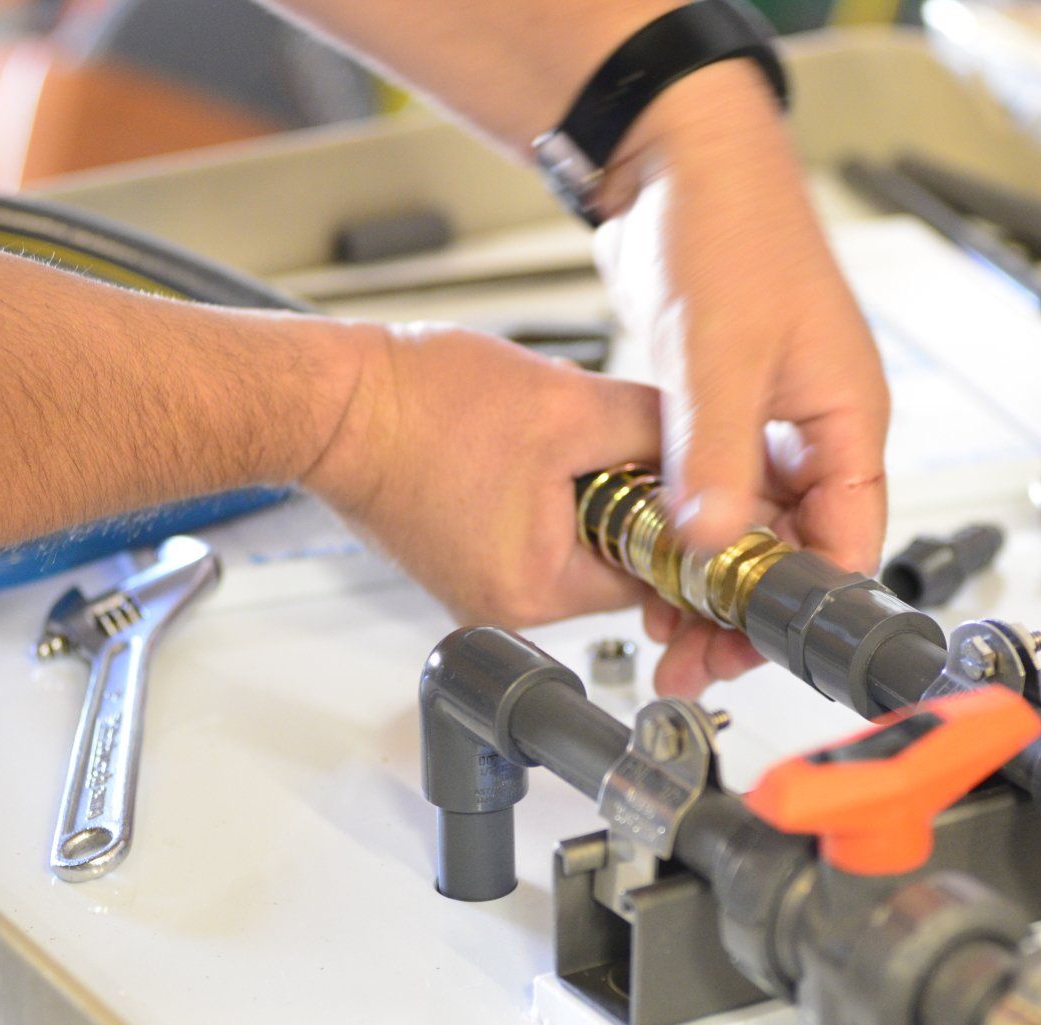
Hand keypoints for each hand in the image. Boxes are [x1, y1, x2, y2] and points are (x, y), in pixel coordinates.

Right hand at [304, 324, 662, 626]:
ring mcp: (479, 587)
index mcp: (536, 591)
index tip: (687, 481)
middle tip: (615, 441)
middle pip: (614, 560)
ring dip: (585, 491)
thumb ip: (656, 429)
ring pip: (576, 542)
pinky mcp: (462, 560)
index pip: (651, 571)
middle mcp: (506, 607)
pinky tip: (528, 450)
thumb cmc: (417, 404)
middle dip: (626, 498)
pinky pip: (534, 532)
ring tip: (560, 439)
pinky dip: (545, 494)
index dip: (676, 518)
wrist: (331, 402)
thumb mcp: (570, 402)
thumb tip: (710, 448)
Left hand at [593, 62, 891, 696]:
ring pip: (748, 529)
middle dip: (743, 608)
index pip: (848, 541)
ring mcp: (763, 421)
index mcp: (847, 417)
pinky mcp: (714, 412)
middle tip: (689, 654)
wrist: (670, 154)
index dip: (800, 603)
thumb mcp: (720, 353)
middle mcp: (813, 428)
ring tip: (657, 627)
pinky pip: (710, 495)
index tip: (744, 642)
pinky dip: (682, 535)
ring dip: (706, 579)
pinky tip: (644, 565)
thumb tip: (713, 543)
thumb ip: (718, 456)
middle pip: (795, 549)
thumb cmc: (728, 224)